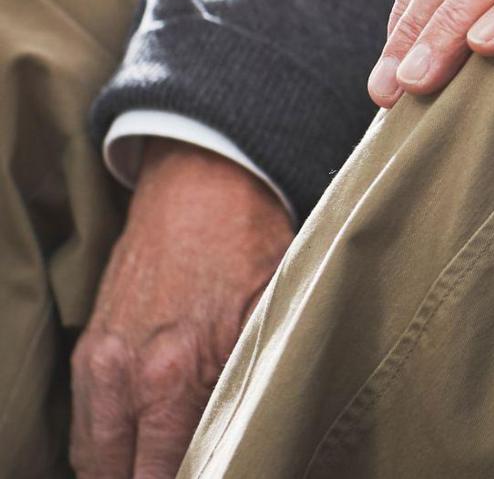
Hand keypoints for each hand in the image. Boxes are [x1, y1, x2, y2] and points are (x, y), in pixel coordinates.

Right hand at [70, 141, 292, 478]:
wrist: (203, 183)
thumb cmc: (249, 245)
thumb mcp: (271, 317)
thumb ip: (256, 383)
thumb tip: (259, 433)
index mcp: (173, 375)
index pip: (165, 474)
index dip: (195, 478)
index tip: (216, 471)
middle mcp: (124, 376)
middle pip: (119, 474)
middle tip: (189, 471)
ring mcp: (99, 361)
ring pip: (92, 455)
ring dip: (123, 469)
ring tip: (162, 466)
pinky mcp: (89, 346)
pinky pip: (83, 420)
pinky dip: (105, 442)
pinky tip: (138, 445)